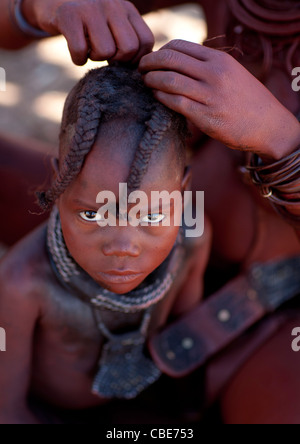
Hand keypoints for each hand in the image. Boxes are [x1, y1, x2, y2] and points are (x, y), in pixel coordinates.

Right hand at [23, 0, 153, 64]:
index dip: (135, 58)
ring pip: (106, 51)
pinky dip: (78, 59)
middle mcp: (112, 5)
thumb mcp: (113, 22)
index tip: (121, 60)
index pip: (146, 41)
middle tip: (104, 55)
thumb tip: (140, 69)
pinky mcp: (69, 16)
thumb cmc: (88, 20)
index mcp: (126, 8)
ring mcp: (90, 9)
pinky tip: (76, 53)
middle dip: (117, 60)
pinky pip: (80, 51)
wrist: (52, 0)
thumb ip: (129, 38)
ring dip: (95, 58)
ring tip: (89, 49)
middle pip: (129, 48)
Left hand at [139, 40, 299, 159]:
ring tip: (146, 83)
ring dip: (151, 80)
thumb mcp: (232, 73)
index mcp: (219, 60)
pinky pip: (176, 103)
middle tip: (141, 69)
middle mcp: (214, 74)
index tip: (153, 60)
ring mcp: (211, 96)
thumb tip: (178, 64)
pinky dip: (161, 98)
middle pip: (170, 60)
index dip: (159, 52)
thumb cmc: (247, 100)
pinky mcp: (207, 117)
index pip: (178, 47)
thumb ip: (207, 66)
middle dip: (149, 63)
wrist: (268, 125)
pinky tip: (156, 97)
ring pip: (170, 81)